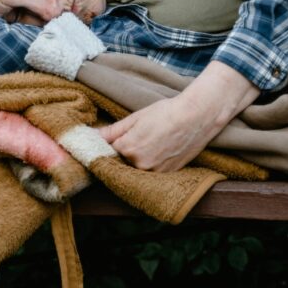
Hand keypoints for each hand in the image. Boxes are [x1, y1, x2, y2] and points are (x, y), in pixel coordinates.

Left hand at [99, 93, 221, 171]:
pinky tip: (158, 149)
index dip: (110, 145)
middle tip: (138, 138)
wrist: (196, 117)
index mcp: (128, 148)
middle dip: (124, 153)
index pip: (108, 153)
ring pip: (137, 168)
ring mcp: (154, 172)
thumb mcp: (135, 118)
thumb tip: (91, 135)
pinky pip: (152, 172)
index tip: (112, 140)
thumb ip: (112, 131)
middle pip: (122, 162)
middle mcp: (139, 165)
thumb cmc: (166, 113)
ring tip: (150, 142)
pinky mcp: (168, 175)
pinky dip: (151, 164)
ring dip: (138, 160)